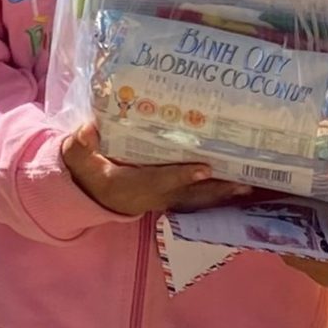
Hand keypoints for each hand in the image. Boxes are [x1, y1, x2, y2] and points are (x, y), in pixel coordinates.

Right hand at [62, 124, 252, 218]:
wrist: (94, 194)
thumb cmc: (91, 172)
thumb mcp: (80, 159)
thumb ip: (81, 146)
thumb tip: (87, 129)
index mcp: (133, 185)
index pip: (161, 180)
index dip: (183, 175)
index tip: (206, 167)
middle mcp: (154, 195)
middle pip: (189, 194)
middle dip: (216, 188)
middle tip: (243, 181)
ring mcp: (164, 198)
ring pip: (197, 198)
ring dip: (222, 193)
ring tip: (248, 184)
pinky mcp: (171, 197)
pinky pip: (196, 197)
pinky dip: (216, 194)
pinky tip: (237, 186)